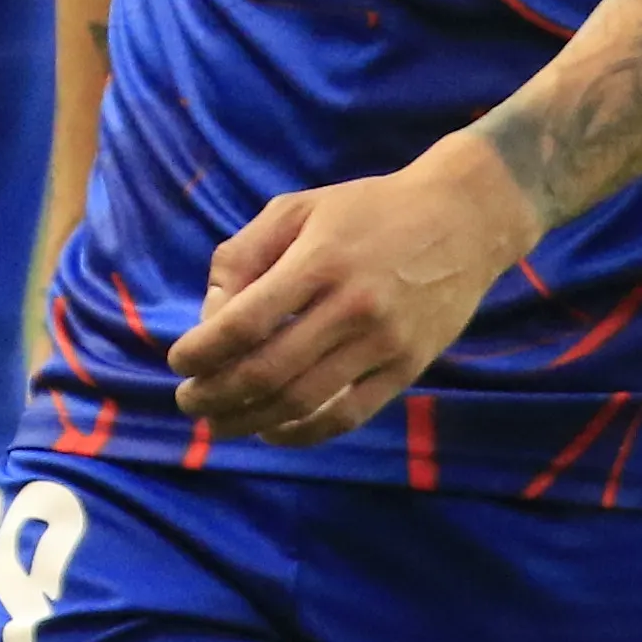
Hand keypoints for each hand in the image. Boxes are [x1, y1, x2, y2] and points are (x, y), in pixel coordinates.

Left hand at [167, 142, 539, 442]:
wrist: (464, 219)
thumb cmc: (367, 209)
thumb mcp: (296, 209)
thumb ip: (243, 256)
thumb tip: (209, 316)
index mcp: (318, 262)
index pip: (245, 322)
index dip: (203, 351)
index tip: (177, 363)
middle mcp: (353, 307)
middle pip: (270, 371)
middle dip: (217, 394)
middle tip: (188, 402)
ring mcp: (386, 342)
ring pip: (306, 400)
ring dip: (252, 420)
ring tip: (218, 423)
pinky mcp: (410, 367)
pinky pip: (351, 414)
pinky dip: (306, 432)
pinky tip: (273, 432)